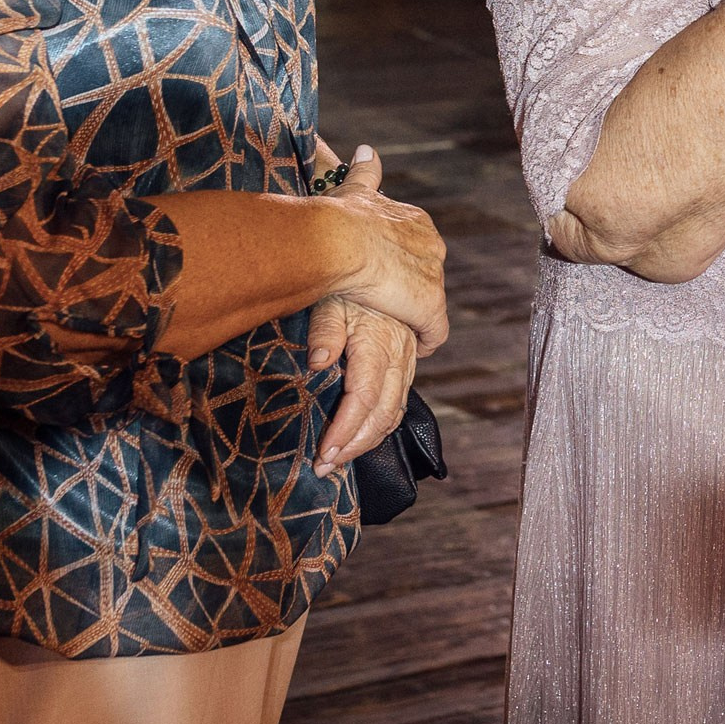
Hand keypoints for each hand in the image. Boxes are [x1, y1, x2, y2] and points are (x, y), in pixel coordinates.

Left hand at [305, 295, 417, 477]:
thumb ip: (324, 330)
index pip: (364, 398)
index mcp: (378, 340)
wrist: (376, 257)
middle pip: (384, 412)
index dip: (345, 430)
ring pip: (395, 410)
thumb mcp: (330, 297)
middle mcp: (398, 353)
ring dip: (369, 440)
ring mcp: (407, 356)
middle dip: (355, 445)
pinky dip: (382, 424)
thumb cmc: (346, 279)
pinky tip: (362, 436)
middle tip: (325, 466)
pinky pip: (400, 400)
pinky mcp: (406, 359)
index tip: (322, 454)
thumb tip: (318, 362)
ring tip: (339, 458)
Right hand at [327, 145, 450, 356]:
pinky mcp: (429, 305)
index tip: (385, 275)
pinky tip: (417, 347)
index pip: (416, 247)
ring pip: (429, 302)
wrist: (337, 240)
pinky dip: (427, 339)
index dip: (400, 264)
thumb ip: (366, 172)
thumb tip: (367, 149)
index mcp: (415, 221)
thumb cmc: (336, 217)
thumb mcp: (353, 188)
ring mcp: (432, 276)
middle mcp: (431, 245)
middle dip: (410, 289)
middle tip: (387, 305)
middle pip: (426, 274)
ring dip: (415, 315)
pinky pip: (435, 331)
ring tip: (397, 329)